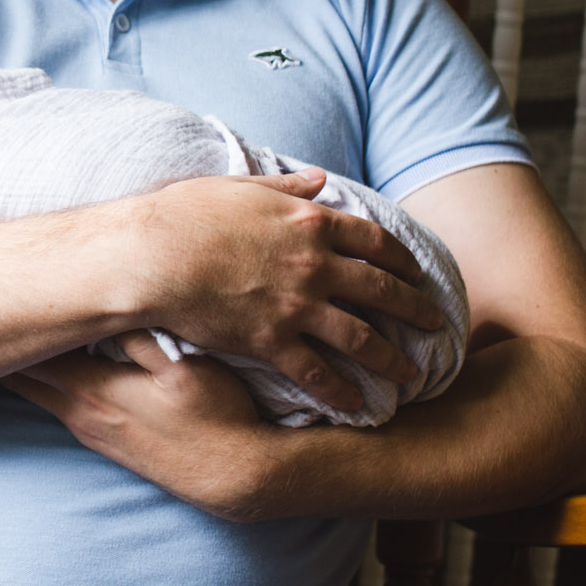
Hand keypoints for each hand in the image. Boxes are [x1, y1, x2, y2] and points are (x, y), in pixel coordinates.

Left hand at [5, 333, 281, 520]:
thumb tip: (106, 301)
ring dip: (16, 363)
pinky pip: (53, 404)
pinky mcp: (102, 440)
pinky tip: (39, 364)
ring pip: (33, 392)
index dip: (5, 325)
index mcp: (92, 390)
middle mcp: (79, 413)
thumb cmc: (217, 416)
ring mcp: (88, 429)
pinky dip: (38, 380)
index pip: (28, 354)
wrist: (237, 477)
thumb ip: (140, 337)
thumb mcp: (184, 368)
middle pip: (18, 375)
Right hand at [124, 169, 434, 412]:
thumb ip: (287, 187)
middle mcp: (314, 265)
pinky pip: (316, 372)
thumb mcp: (240, 187)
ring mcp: (295, 305)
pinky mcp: (270, 341)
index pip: (374, 241)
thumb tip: (319, 178)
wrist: (150, 256)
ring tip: (411, 376)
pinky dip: (340, 392)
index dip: (402, 259)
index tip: (417, 272)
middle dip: (415, 309)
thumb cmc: (184, 215)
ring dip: (391, 359)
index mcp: (309, 223)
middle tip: (435, 325)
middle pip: (381, 290)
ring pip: (360, 337)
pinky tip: (356, 407)